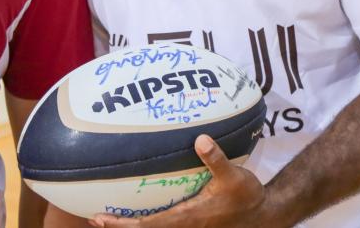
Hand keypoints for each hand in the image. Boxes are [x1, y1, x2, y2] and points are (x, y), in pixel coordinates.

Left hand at [89, 135, 267, 227]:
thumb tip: (200, 140)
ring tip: (109, 217)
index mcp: (188, 218)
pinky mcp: (194, 224)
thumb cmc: (247, 197)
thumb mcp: (233, 176)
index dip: (123, 225)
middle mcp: (184, 226)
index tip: (101, 219)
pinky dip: (148, 221)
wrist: (264, 215)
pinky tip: (139, 210)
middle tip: (95, 218)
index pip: (148, 225)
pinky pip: (165, 225)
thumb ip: (216, 159)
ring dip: (132, 226)